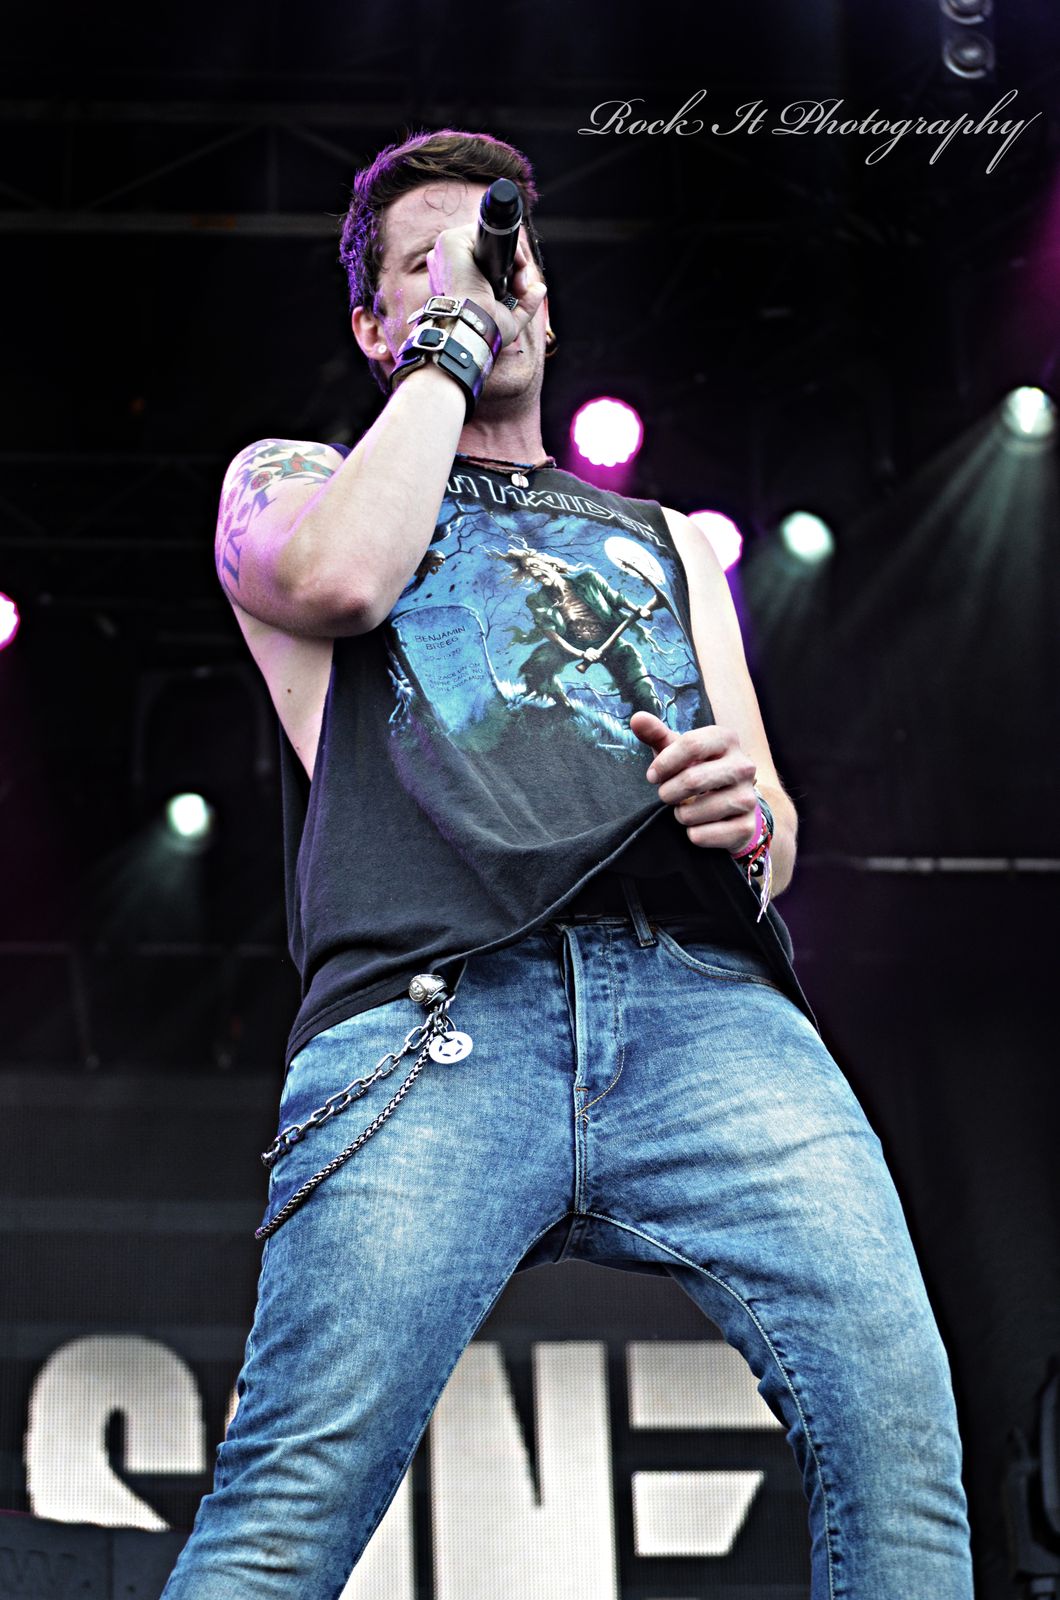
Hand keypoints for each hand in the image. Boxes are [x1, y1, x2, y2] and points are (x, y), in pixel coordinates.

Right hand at [426, 225, 546, 347]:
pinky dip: (507, 247)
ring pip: (493, 239)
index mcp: (462, 277)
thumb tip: (540, 288)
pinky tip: (508, 268)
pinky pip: (488, 232)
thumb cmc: (486, 330)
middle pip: (494, 247)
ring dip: (513, 258)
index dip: (509, 270)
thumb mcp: (510, 319)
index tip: (519, 288)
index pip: (490, 260)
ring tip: (515, 283)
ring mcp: (450, 249)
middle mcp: (454, 261)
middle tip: (520, 287)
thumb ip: (526, 303)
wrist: (475, 328)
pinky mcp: (451, 241)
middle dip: (515, 264)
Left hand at [631, 711, 758, 851]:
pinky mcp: (746, 827)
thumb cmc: (698, 769)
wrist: (732, 804)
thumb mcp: (678, 750)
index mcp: (727, 739)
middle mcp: (744, 766)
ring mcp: (748, 798)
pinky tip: (698, 825)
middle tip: (666, 795)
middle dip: (668, 792)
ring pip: (693, 812)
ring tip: (685, 809)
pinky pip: (702, 835)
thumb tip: (636, 718)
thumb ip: (656, 734)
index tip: (652, 776)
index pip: (691, 745)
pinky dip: (691, 834)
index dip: (664, 763)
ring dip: (679, 815)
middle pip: (692, 780)